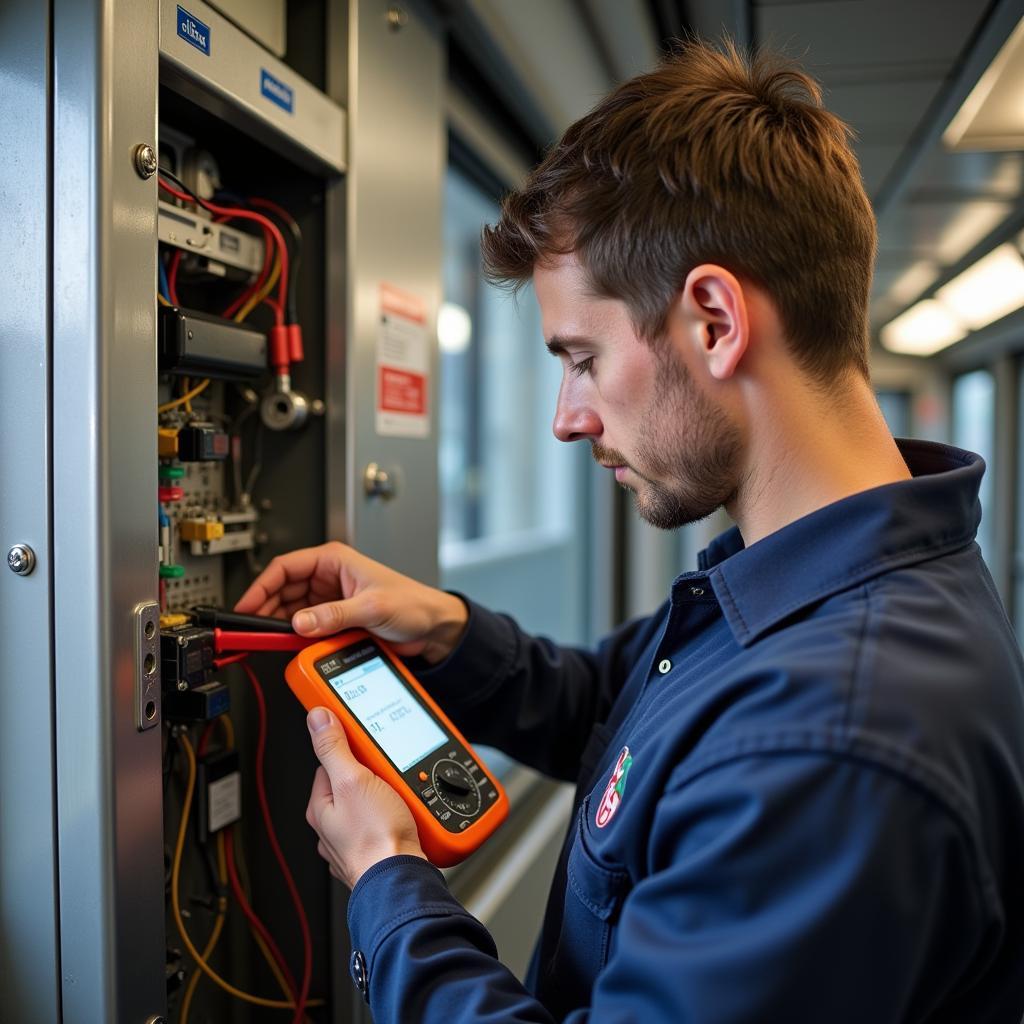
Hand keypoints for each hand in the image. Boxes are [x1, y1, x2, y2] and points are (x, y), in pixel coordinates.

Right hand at [234, 541, 467, 663]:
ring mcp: (330, 599)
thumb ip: (334, 615)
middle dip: (266, 609)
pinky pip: (306, 626)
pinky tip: (291, 645)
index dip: (261, 586)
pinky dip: (296, 635)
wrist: (433, 627)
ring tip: (269, 640)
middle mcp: (329, 577)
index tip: (246, 606)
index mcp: (335, 560)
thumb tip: (301, 622)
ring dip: (280, 624)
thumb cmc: (413, 603)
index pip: (285, 567)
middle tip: (253, 631)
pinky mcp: (335, 618)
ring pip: (291, 610)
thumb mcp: (372, 607)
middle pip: (282, 590)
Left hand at [305, 706, 426, 887]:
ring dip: (389, 799)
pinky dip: (399, 819)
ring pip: (372, 806)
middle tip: (390, 776)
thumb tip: (316, 720)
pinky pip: (388, 825)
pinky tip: (409, 817)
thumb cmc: (376, 840)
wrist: (401, 881)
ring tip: (403, 798)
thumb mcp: (352, 780)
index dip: (349, 752)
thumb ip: (334, 749)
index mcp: (321, 808)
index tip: (364, 744)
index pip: (329, 765)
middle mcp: (333, 828)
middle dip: (374, 777)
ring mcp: (355, 841)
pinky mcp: (378, 852)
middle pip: (354, 785)